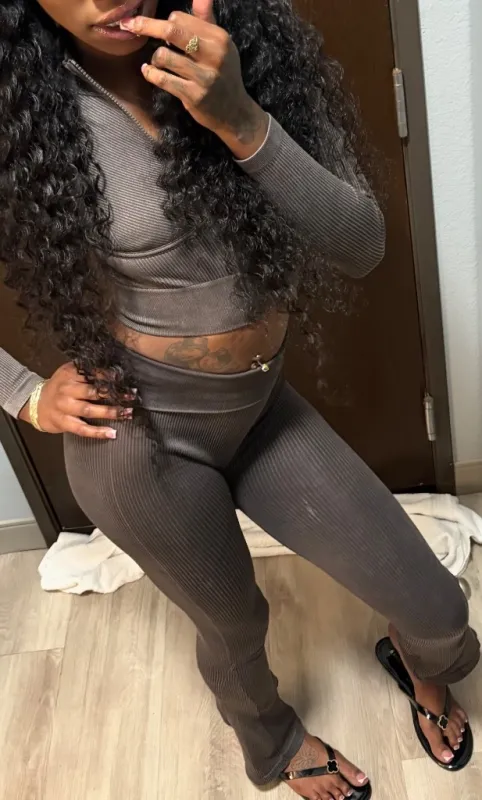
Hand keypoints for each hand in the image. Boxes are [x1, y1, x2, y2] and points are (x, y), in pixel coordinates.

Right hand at [18, 363, 133, 438]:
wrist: (35, 403)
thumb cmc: (59, 387)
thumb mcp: (69, 373)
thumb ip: (86, 371)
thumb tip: (114, 371)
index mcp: (69, 374)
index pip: (93, 373)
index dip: (110, 377)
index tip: (125, 380)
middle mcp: (67, 389)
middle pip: (93, 392)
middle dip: (114, 394)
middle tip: (132, 396)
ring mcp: (64, 407)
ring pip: (90, 410)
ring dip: (111, 412)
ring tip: (127, 413)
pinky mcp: (63, 422)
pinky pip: (83, 429)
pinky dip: (98, 432)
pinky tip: (112, 433)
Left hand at [120, 0, 268, 158]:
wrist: (234, 112)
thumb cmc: (223, 75)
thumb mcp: (221, 46)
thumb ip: (206, 21)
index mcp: (219, 38)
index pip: (180, 17)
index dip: (166, 22)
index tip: (161, 30)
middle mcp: (213, 55)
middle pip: (172, 30)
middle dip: (147, 26)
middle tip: (130, 25)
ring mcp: (203, 77)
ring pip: (163, 55)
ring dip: (154, 58)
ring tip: (158, 63)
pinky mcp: (193, 95)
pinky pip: (162, 79)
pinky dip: (150, 73)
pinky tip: (148, 72)